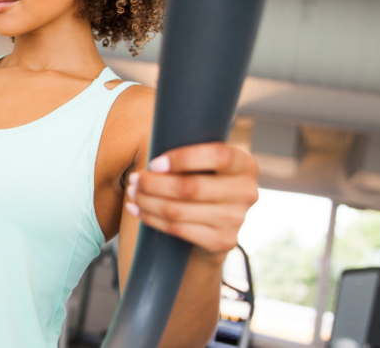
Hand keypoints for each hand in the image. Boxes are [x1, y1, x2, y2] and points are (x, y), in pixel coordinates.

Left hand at [124, 142, 258, 257]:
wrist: (217, 223)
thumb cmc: (203, 180)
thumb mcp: (206, 162)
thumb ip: (191, 151)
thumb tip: (155, 139)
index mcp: (245, 165)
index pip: (218, 156)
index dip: (183, 158)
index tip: (154, 163)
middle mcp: (247, 192)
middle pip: (191, 187)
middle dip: (154, 183)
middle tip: (133, 178)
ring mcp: (236, 220)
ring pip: (179, 210)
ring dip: (148, 201)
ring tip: (132, 192)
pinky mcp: (223, 241)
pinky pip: (178, 229)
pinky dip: (152, 219)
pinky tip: (137, 210)